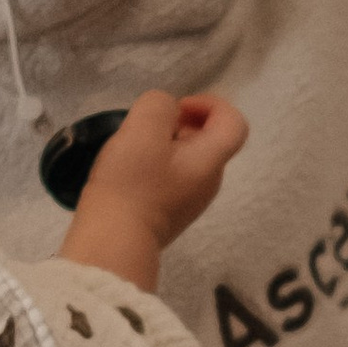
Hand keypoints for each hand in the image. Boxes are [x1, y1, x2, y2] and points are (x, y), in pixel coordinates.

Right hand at [65, 91, 247, 287]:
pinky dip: (156, 166)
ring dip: (164, 144)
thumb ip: (159, 106)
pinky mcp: (171, 214)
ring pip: (188, 158)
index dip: (210, 104)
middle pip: (209, 139)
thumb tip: (165, 114)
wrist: (113, 242)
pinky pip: (172, 178)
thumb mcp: (142, 129)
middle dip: (181, 123)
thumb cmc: (130, 183)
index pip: (234, 122)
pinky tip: (130, 173)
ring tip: (134, 150)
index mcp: (211, 161)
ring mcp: (191, 202)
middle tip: (147, 129)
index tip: (178, 109)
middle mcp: (209, 182)